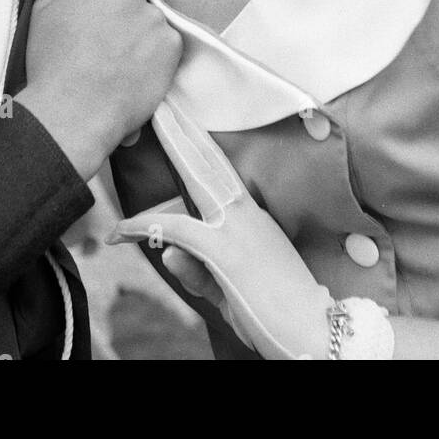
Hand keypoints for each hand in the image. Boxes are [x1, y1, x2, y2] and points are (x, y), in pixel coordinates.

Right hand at [16, 0, 181, 179]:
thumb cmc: (52, 65)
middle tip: (106, 37)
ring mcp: (154, 17)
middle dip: (123, 7)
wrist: (75, 112)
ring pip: (150, 18)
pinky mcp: (171, 44)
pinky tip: (133, 71)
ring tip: (118, 61)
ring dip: (139, 31)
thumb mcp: (40, 13)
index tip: (104, 0)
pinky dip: (154, 54)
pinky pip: (165, 42)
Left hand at [107, 100, 332, 358]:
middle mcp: (248, 216)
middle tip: (165, 103)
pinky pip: (174, 231)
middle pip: (210, 163)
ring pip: (197, 177)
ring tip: (155, 119)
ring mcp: (237, 229)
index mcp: (255, 221)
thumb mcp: (233, 292)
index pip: (223, 176)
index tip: (186, 126)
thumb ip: (199, 272)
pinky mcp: (224, 251)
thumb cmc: (282, 319)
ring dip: (174, 146)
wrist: (319, 335)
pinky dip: (144, 228)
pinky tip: (120, 231)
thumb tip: (166, 251)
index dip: (202, 150)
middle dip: (187, 131)